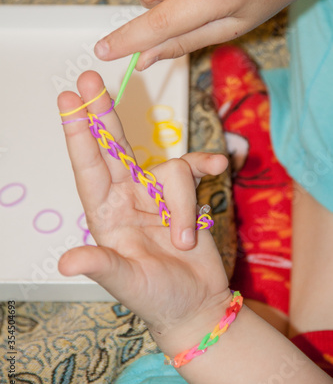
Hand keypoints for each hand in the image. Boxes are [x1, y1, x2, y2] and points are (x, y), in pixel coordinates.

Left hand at [57, 70, 229, 353]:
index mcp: (105, 215)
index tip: (68, 100)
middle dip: (101, 113)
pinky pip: (194, 169)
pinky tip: (220, 165)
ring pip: (170, 169)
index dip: (77, 134)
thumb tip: (65, 262)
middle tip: (88, 79)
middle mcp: (126, 197)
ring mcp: (155, 193)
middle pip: (113, 146)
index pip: (88, 168)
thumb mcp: (127, 283)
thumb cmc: (157, 298)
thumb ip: (101, 266)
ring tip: (185, 242)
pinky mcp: (184, 193)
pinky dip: (206, 167)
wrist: (197, 303)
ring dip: (183, 207)